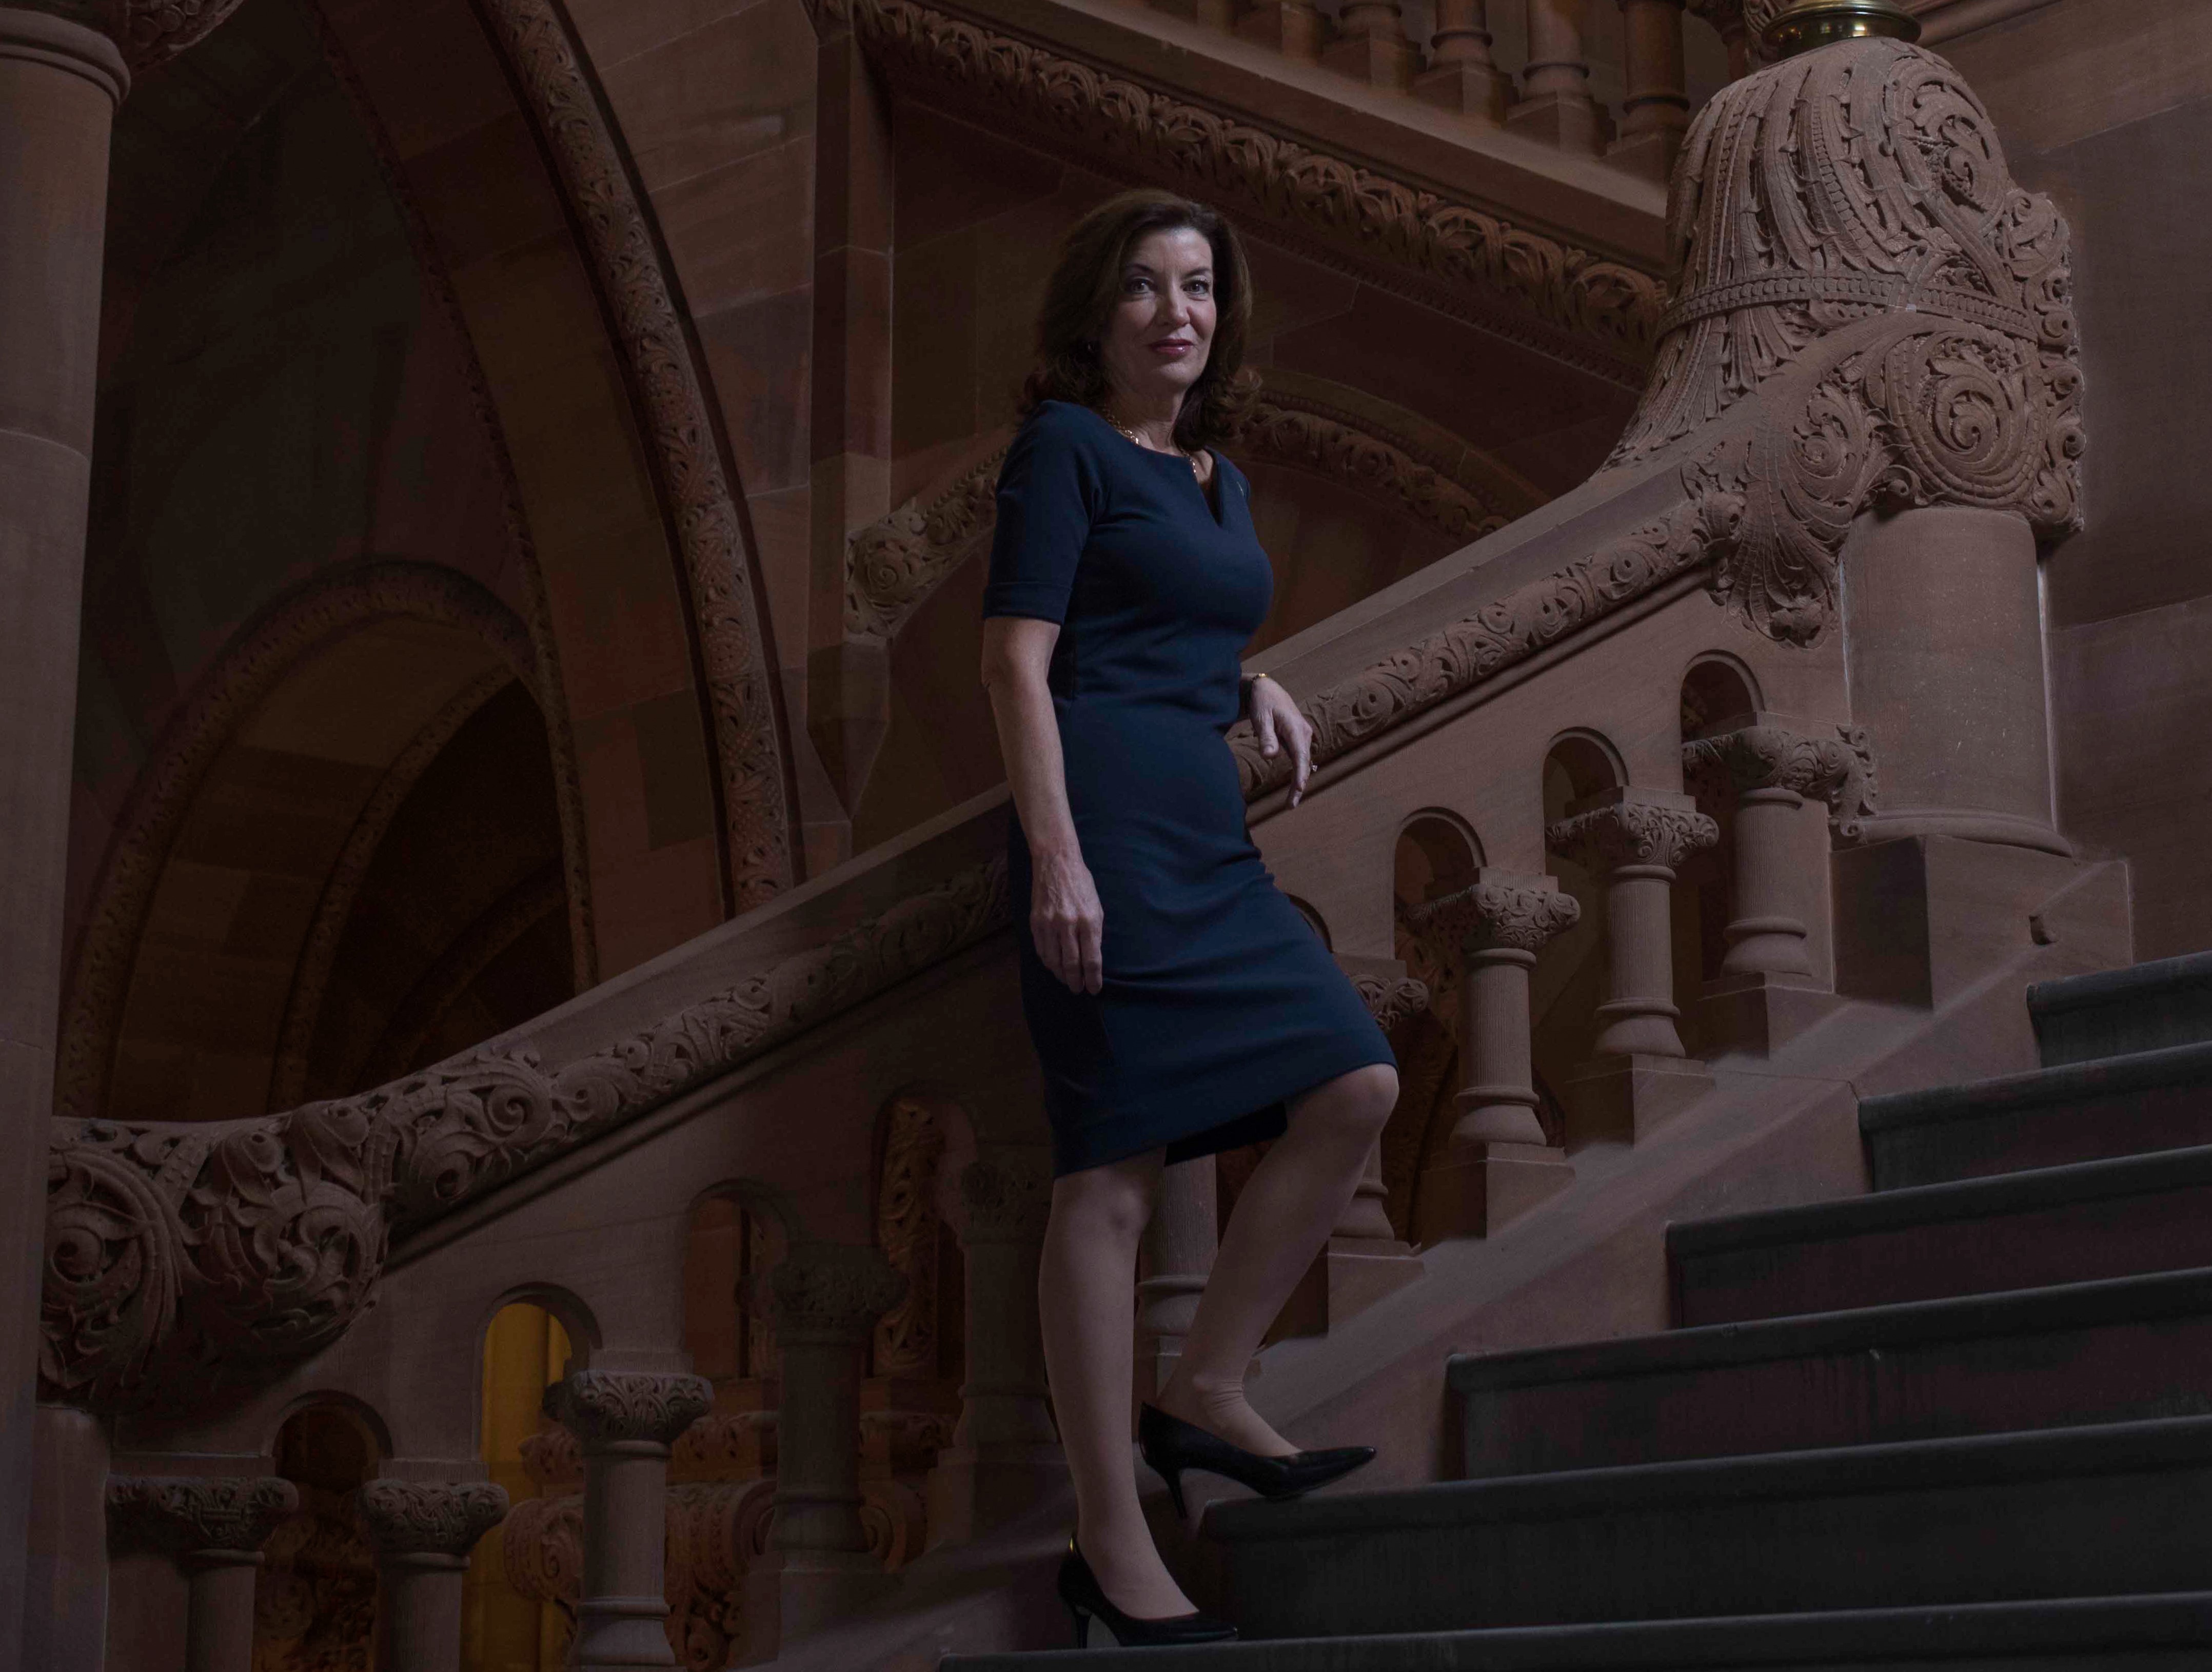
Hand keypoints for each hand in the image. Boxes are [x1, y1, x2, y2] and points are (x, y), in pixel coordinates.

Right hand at [1031, 846, 1104, 993]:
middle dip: (1076, 982)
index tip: (1094, 989)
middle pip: (1072, 964)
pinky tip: (1053, 965)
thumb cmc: (1081, 884)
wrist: (1056, 862)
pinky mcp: (1035, 921)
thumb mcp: (1096, 907)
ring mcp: (1050, 923)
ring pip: (1054, 961)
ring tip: (1066, 980)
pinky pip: (1041, 949)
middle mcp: (1069, 924)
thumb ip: (1094, 933)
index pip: (1092, 959)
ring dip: (1060, 975)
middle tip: (1078, 990)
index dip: (1093, 979)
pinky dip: (1047, 961)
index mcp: (1089, 921)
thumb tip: (1091, 958)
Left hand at [1248, 677, 1314, 806]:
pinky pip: (1300, 759)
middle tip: (1290, 806)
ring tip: (1290, 803)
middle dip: (1299, 785)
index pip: (1300, 755)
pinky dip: (1298, 773)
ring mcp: (1302, 736)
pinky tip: (1294, 788)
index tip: (1299, 790)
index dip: (1300, 774)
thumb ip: (1266, 736)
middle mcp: (1303, 733)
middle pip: (1304, 763)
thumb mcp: (1261, 717)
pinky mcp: (1297, 739)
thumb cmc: (1263, 702)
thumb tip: (1270, 757)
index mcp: (1295, 728)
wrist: (1267, 690)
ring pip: (1303, 763)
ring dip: (1299, 782)